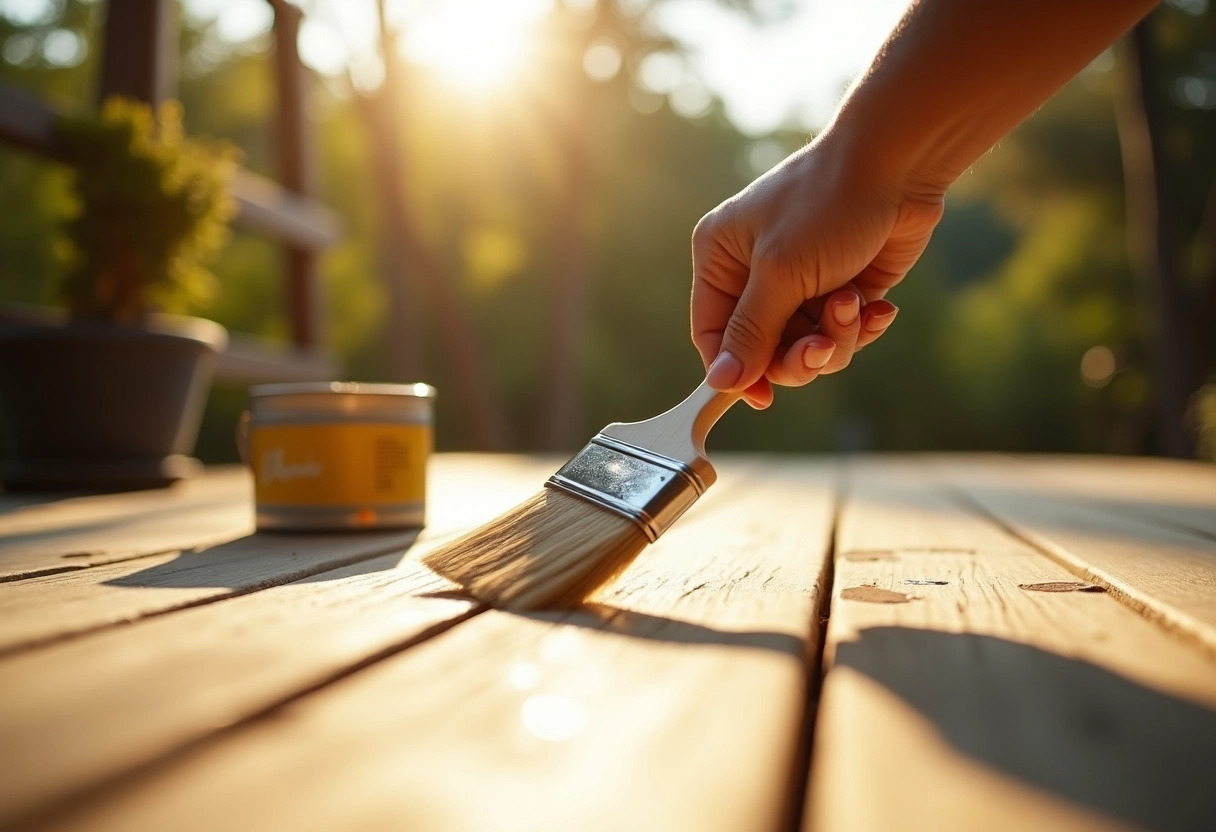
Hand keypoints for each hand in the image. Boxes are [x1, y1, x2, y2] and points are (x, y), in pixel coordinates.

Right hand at [691, 128, 943, 407]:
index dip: (735, 371)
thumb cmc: (827, 204)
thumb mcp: (779, 273)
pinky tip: (879, 308)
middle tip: (821, 347)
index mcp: (721, 258)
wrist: (899, 165)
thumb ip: (750, 332)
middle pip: (763, 351)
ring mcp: (800, 284)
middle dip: (797, 354)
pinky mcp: (842, 290)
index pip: (713, 334)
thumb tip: (720, 383)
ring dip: (835, 337)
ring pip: (806, 348)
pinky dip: (860, 327)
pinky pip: (841, 335)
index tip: (763, 397)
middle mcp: (755, 274)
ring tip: (854, 305)